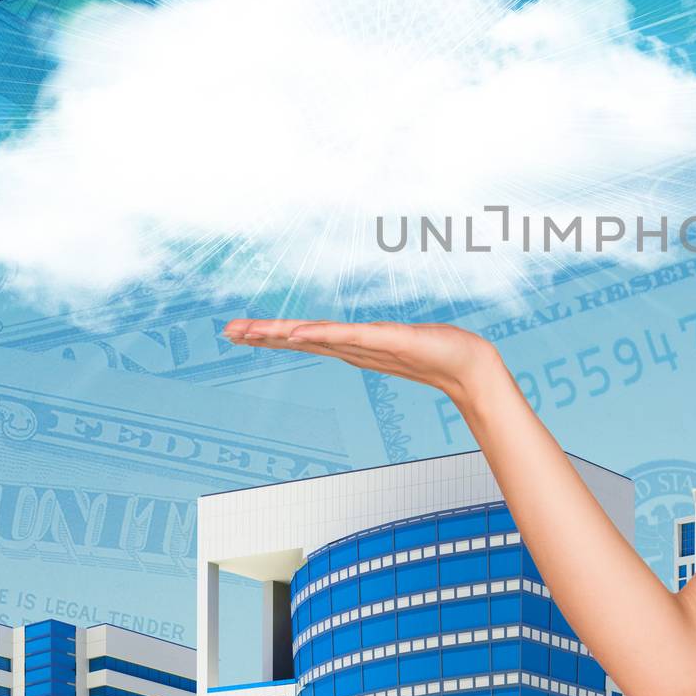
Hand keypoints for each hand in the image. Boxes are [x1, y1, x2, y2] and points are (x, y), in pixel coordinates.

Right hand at [220, 318, 500, 404]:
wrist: (467, 364)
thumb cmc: (436, 351)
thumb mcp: (399, 341)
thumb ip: (377, 340)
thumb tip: (361, 338)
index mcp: (352, 344)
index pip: (304, 336)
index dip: (271, 334)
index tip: (239, 331)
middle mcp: (353, 346)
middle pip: (300, 338)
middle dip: (263, 335)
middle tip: (228, 331)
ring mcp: (365, 345)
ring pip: (315, 337)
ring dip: (280, 334)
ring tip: (248, 331)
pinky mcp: (384, 342)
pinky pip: (345, 336)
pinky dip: (319, 335)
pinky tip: (296, 333)